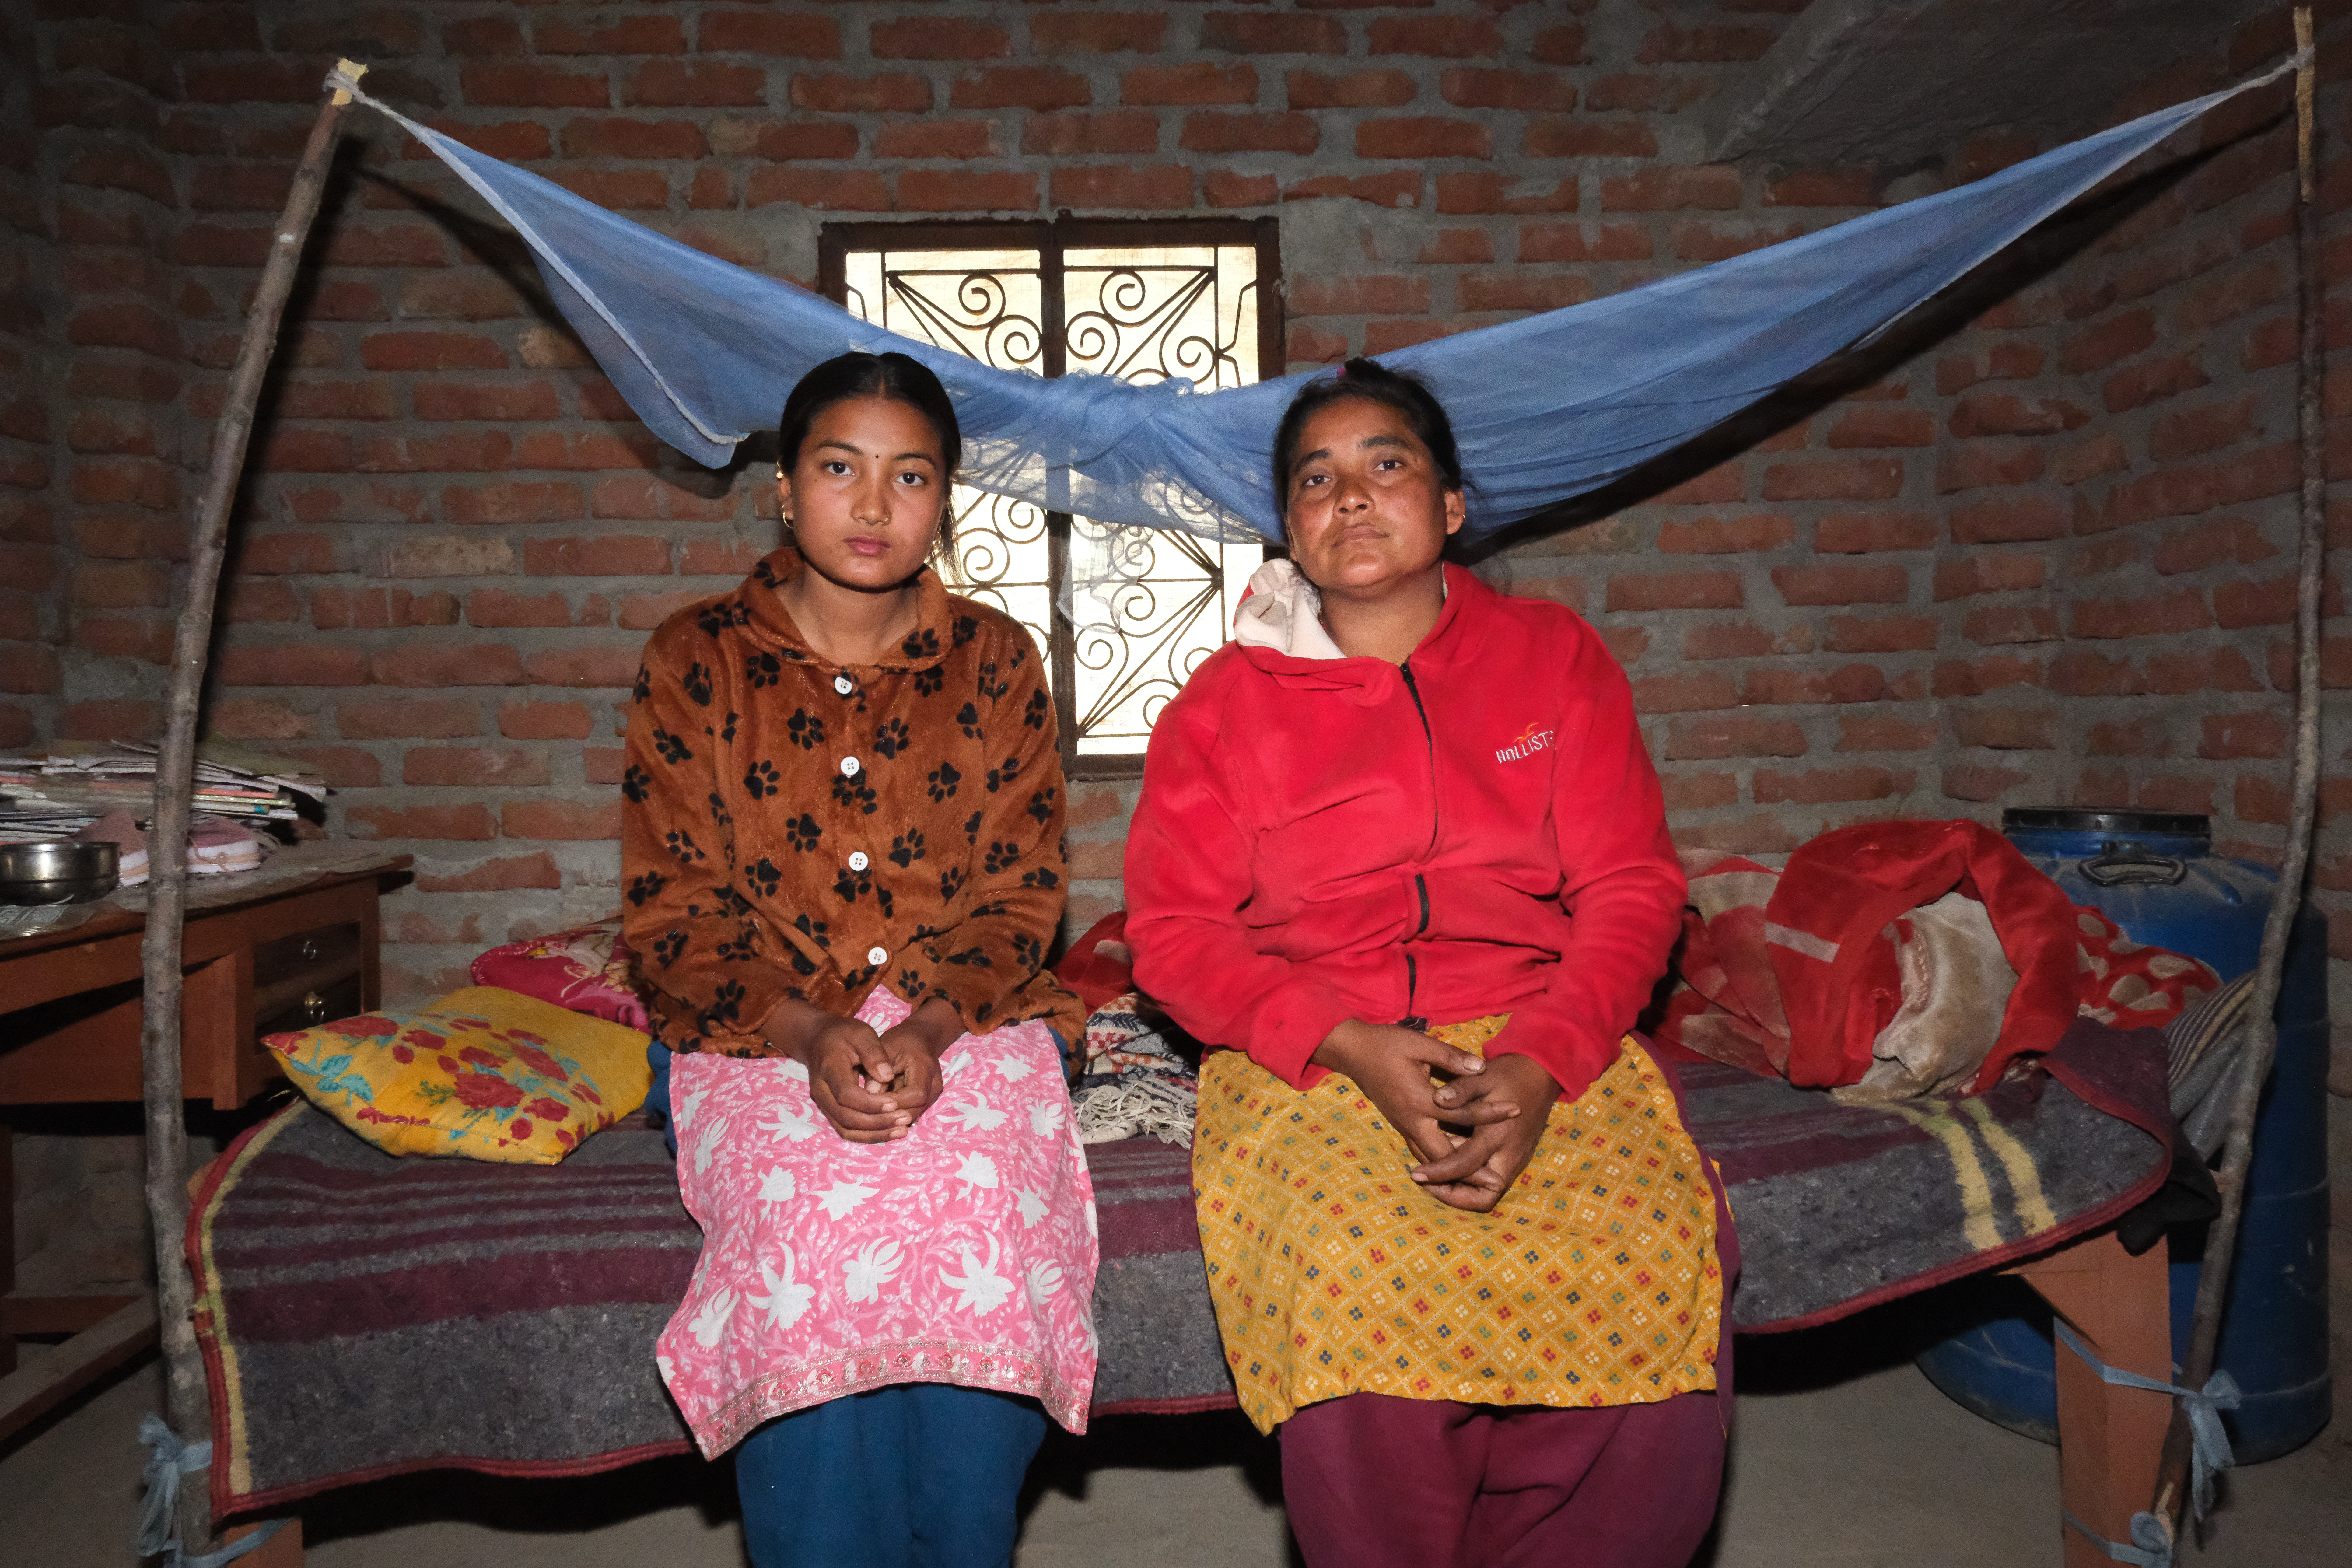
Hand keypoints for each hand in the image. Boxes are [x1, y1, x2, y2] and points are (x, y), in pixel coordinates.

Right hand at [763, 997, 962, 1143]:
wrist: (818, 1040)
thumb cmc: (843, 1034)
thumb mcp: (861, 1033)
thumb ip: (874, 1053)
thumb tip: (888, 1076)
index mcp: (829, 1069)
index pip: (847, 1095)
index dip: (871, 1103)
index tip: (895, 1103)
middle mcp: (822, 1091)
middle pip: (846, 1117)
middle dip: (877, 1122)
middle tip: (905, 1118)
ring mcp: (823, 1104)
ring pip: (846, 1129)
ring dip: (874, 1134)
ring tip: (902, 1130)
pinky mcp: (829, 1111)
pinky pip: (846, 1130)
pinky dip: (867, 1135)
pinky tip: (889, 1132)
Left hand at [864, 999, 963, 1127]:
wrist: (920, 1037)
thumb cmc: (900, 1041)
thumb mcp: (885, 1049)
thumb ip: (877, 1070)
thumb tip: (869, 1093)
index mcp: (925, 1069)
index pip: (915, 1095)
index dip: (894, 1103)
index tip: (871, 1103)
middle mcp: (934, 1085)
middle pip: (916, 1109)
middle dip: (891, 1113)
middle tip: (868, 1111)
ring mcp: (933, 1093)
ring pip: (914, 1113)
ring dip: (894, 1115)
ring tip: (874, 1111)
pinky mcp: (928, 1098)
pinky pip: (913, 1111)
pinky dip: (898, 1112)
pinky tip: (882, 1109)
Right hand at [1311, 1019, 1520, 1168]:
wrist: (1352, 1052)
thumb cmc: (1386, 1044)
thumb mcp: (1419, 1044)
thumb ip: (1451, 1057)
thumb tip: (1481, 1068)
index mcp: (1419, 1100)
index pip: (1462, 1113)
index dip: (1490, 1113)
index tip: (1515, 1111)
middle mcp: (1411, 1119)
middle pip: (1444, 1154)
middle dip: (1470, 1170)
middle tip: (1496, 1181)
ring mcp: (1403, 1125)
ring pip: (1430, 1158)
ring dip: (1454, 1171)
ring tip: (1480, 1181)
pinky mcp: (1400, 1124)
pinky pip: (1421, 1150)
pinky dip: (1438, 1161)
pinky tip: (1454, 1164)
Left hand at [1413, 1053, 1559, 1212]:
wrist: (1540, 1075)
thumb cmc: (1508, 1075)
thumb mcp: (1482, 1077)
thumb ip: (1460, 1090)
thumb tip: (1437, 1098)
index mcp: (1499, 1134)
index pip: (1465, 1165)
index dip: (1439, 1174)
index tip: (1415, 1174)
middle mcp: (1510, 1154)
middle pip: (1484, 1195)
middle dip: (1453, 1196)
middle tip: (1425, 1183)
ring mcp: (1517, 1160)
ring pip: (1489, 1192)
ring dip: (1462, 1190)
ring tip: (1432, 1176)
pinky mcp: (1517, 1159)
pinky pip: (1493, 1181)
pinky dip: (1472, 1180)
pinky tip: (1451, 1163)